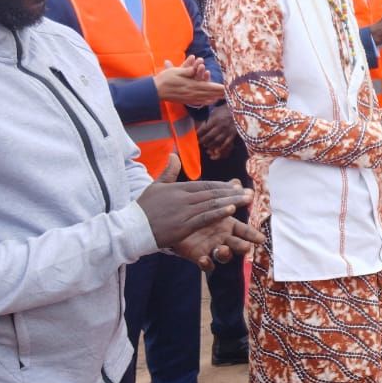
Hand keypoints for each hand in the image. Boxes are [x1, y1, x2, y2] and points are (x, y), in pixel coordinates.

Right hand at [135, 154, 257, 265]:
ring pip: (211, 204)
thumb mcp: (155, 186)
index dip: (222, 186)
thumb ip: (168, 171)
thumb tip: (174, 155)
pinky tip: (230, 210)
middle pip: (212, 193)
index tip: (236, 186)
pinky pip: (203, 217)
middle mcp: (183, 198)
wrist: (132, 227)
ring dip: (230, 202)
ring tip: (246, 200)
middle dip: (232, 193)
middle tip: (249, 192)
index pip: (205, 185)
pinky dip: (217, 213)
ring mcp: (183, 211)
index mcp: (178, 188)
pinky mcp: (183, 225)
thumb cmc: (144, 208)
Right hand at [156, 59, 224, 105]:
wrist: (155, 91)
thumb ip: (188, 70)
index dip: (219, 87)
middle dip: (220, 93)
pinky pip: (199, 102)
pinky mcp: (186, 101)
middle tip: (231, 93)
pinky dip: (206, 101)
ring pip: (206, 98)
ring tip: (223, 97)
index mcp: (192, 86)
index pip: (209, 87)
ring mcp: (190, 98)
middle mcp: (193, 93)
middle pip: (210, 94)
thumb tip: (198, 67)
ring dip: (215, 97)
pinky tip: (210, 101)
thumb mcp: (177, 71)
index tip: (228, 88)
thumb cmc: (165, 79)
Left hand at [197, 103, 237, 159]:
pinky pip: (226, 143)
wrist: (242, 109)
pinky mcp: (233, 135)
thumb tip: (202, 122)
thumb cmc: (228, 108)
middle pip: (209, 136)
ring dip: (210, 144)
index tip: (194, 135)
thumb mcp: (217, 109)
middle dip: (202, 140)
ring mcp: (227, 131)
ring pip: (216, 141)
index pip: (204, 128)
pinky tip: (217, 150)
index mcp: (215, 119)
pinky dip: (221, 147)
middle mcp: (220, 127)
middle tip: (198, 142)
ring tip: (206, 145)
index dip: (198, 133)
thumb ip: (210, 116)